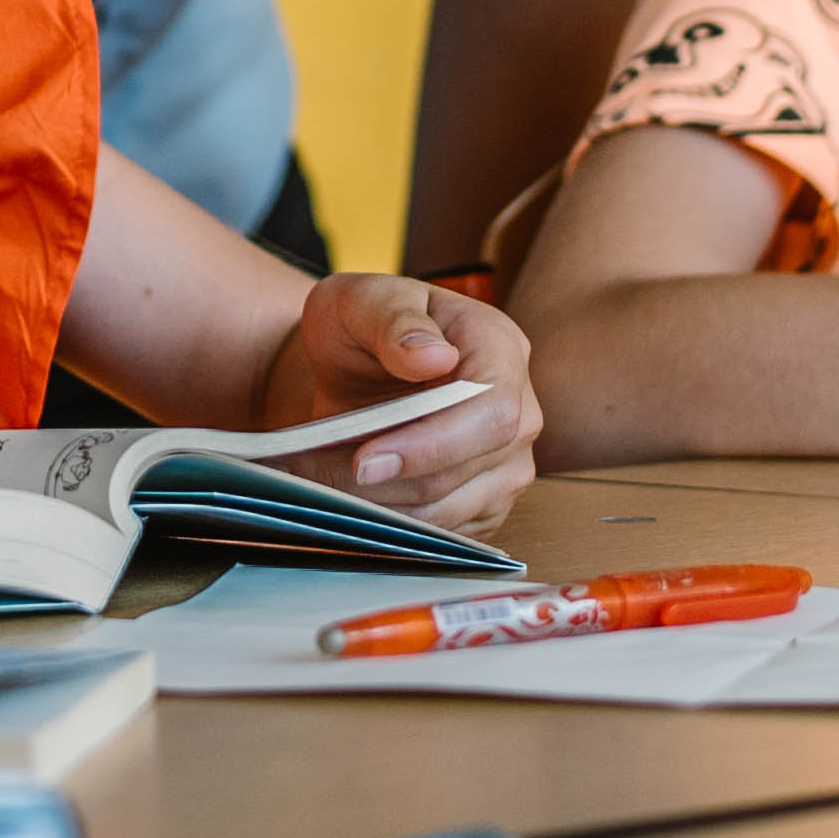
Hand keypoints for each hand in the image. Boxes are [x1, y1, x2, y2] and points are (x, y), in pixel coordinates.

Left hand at [253, 275, 540, 534]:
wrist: (359, 367)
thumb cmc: (364, 325)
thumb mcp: (362, 301)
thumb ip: (394, 321)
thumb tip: (433, 356)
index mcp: (501, 348)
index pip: (491, 411)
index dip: (432, 444)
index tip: (365, 459)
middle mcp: (520, 410)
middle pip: (468, 471)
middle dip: (389, 482)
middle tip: (318, 476)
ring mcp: (507, 463)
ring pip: (450, 511)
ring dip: (378, 507)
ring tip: (319, 483)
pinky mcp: (484, 504)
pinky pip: (441, 536)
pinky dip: (388, 526)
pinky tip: (347, 500)